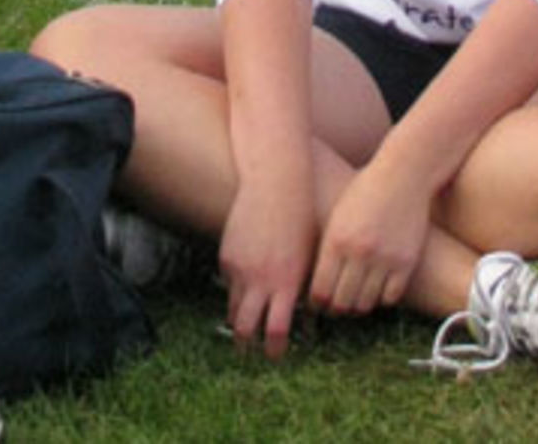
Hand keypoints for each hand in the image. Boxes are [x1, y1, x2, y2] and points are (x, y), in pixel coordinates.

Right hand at [220, 169, 315, 359]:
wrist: (275, 182)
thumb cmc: (302, 217)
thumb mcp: (310, 256)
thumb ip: (305, 288)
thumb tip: (308, 319)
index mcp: (286, 282)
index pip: (276, 331)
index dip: (274, 349)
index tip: (276, 355)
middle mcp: (260, 279)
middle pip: (246, 328)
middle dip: (247, 346)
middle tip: (250, 353)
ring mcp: (240, 267)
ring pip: (233, 309)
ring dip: (239, 321)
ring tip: (244, 328)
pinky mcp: (227, 255)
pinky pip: (229, 282)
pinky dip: (236, 290)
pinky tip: (243, 288)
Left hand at [309, 154, 430, 319]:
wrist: (404, 174)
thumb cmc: (365, 191)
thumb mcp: (338, 215)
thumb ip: (328, 248)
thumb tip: (315, 285)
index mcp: (336, 239)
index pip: (320, 291)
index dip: (318, 303)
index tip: (319, 303)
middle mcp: (359, 252)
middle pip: (342, 303)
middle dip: (337, 308)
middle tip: (337, 306)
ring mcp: (384, 259)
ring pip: (365, 304)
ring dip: (359, 306)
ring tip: (356, 299)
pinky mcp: (406, 262)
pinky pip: (390, 298)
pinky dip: (382, 298)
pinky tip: (377, 288)